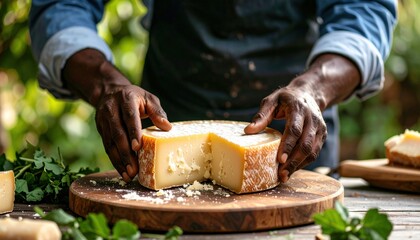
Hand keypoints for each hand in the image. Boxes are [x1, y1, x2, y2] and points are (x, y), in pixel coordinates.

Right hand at [63, 49, 170, 181]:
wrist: (109, 91)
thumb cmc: (135, 97)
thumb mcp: (148, 98)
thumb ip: (157, 112)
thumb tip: (167, 127)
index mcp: (126, 99)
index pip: (129, 117)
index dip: (133, 132)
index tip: (137, 147)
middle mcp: (111, 109)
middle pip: (118, 134)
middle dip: (126, 153)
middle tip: (134, 169)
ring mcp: (103, 120)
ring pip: (110, 143)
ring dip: (119, 161)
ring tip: (129, 175)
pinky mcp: (100, 130)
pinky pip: (107, 147)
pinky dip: (115, 160)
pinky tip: (122, 171)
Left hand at [244, 54, 360, 181]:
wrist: (308, 93)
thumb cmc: (285, 99)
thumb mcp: (271, 101)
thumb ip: (261, 115)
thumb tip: (248, 131)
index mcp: (298, 109)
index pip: (294, 130)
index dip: (288, 146)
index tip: (279, 160)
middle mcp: (312, 119)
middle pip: (305, 144)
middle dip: (293, 161)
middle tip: (281, 174)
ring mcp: (319, 128)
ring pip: (312, 151)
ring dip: (299, 165)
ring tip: (285, 176)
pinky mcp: (322, 135)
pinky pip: (315, 152)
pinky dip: (304, 163)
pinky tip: (292, 169)